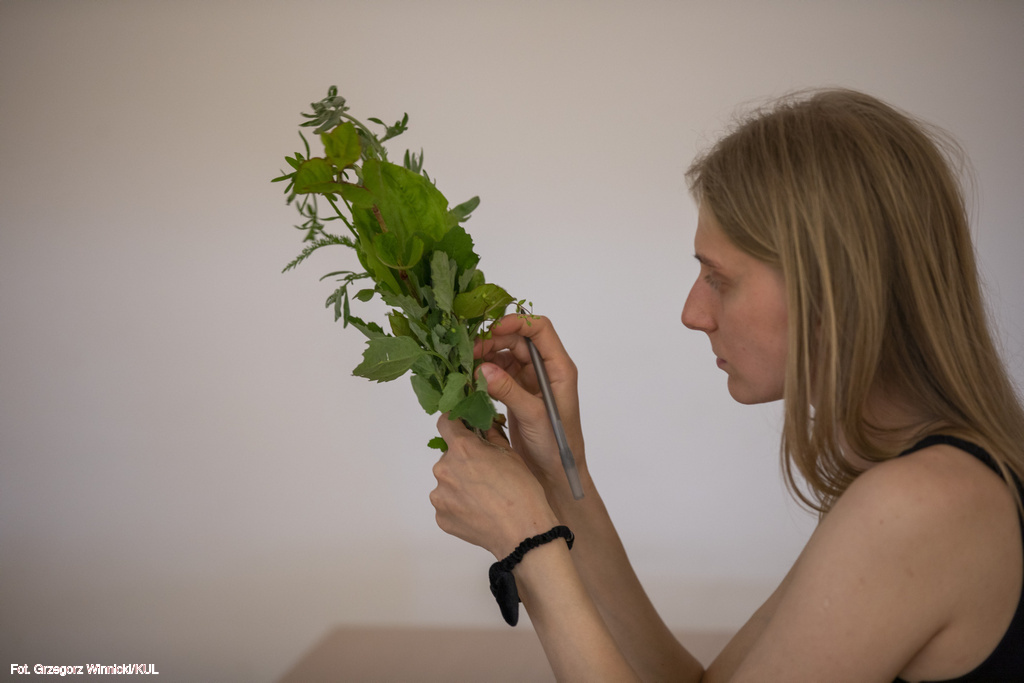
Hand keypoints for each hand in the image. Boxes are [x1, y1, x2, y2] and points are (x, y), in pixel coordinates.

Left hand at [430, 414, 559, 558]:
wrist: (522, 533)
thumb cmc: (522, 492)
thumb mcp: (510, 454)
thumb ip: (491, 436)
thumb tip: (483, 425)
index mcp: (462, 448)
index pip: (446, 423)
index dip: (455, 423)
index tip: (461, 428)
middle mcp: (445, 469)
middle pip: (448, 456)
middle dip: (463, 461)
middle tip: (484, 474)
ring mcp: (440, 495)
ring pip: (447, 482)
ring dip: (460, 484)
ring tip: (483, 497)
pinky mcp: (441, 516)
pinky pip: (447, 504)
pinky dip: (459, 505)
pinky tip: (478, 511)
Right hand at [475, 315, 586, 495]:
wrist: (555, 475)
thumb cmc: (556, 446)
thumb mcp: (533, 416)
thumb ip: (509, 390)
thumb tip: (482, 368)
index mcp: (559, 368)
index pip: (540, 329)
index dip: (516, 323)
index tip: (491, 330)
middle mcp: (546, 370)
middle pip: (518, 340)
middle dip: (494, 341)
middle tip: (470, 353)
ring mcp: (531, 381)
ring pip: (506, 355)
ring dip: (487, 357)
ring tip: (467, 368)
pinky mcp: (518, 393)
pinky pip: (499, 374)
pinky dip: (485, 374)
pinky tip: (471, 380)